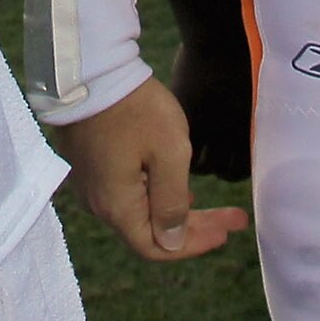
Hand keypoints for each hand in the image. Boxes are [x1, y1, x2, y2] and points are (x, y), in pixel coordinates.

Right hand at [56, 77, 248, 261]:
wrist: (91, 71)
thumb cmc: (135, 110)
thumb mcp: (169, 154)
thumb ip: (173, 202)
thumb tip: (172, 242)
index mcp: (117, 207)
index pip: (156, 248)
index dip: (193, 244)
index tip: (226, 230)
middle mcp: (98, 204)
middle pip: (148, 231)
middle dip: (193, 227)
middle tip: (231, 218)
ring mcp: (90, 184)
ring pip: (137, 212)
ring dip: (173, 209)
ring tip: (204, 201)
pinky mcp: (88, 165)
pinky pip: (124, 192)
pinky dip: (152, 194)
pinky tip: (172, 181)